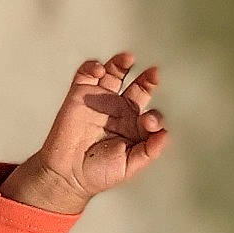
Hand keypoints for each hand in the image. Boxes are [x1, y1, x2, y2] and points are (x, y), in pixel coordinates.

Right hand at [3, 51, 168, 213]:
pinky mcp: (80, 94)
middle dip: (148, 79)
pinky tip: (100, 69)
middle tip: (154, 73)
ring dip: (121, 63)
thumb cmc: (98, 173)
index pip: (151, 113)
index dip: (154, 117)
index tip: (148, 123)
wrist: (67, 174)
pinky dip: (93, 66)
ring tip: (128, 58)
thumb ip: (149, 151)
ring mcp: (100, 100)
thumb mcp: (129, 166)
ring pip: (114, 73)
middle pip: (138, 87)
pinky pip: (87, 74)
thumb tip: (166, 134)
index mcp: (134, 127)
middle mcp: (119, 110)